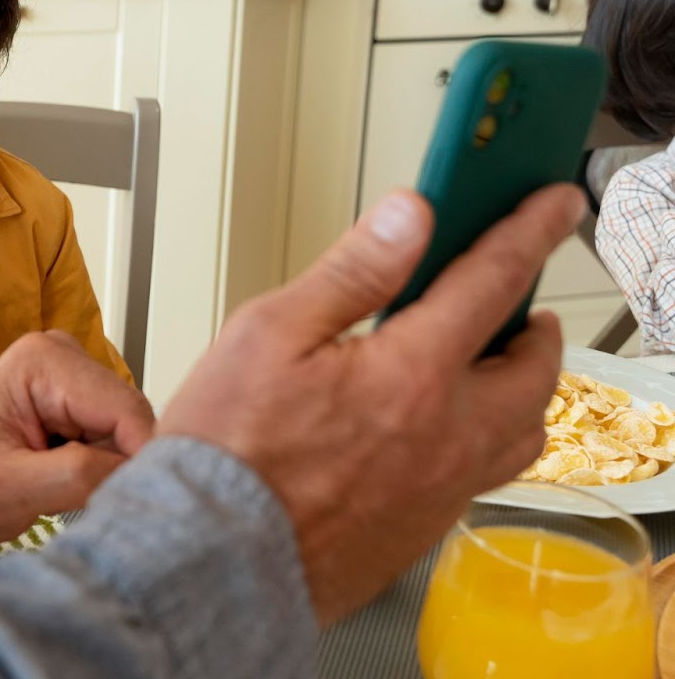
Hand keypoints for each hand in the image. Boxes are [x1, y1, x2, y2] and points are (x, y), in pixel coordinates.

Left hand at [0, 330, 153, 549]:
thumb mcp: (6, 488)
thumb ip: (73, 475)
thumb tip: (135, 468)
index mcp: (42, 362)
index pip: (125, 410)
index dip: (138, 459)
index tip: (127, 500)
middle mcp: (65, 355)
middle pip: (132, 419)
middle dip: (119, 466)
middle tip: (77, 498)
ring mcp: (76, 376)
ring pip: (130, 431)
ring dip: (111, 469)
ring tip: (66, 489)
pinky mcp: (82, 399)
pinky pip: (119, 437)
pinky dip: (105, 466)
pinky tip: (72, 479)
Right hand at [158, 184, 581, 625]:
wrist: (213, 559)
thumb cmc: (226, 453)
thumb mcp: (268, 332)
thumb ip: (350, 272)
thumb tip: (408, 218)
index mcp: (411, 374)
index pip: (492, 282)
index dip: (527, 231)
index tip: (551, 205)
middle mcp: (448, 434)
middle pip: (532, 367)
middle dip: (533, 324)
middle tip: (516, 299)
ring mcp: (444, 487)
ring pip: (523, 429)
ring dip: (522, 386)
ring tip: (492, 363)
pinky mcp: (427, 526)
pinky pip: (487, 474)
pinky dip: (488, 435)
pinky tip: (446, 428)